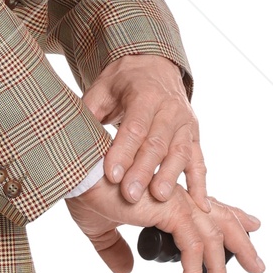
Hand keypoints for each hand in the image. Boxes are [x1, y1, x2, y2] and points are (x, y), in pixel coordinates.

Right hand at [66, 175, 263, 272]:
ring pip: (212, 237)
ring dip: (221, 266)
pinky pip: (192, 245)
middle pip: (220, 221)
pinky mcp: (168, 211)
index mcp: (166, 196)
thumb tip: (126, 271)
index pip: (206, 210)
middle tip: (256, 265)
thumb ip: (115, 249)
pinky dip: (196, 269)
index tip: (250, 227)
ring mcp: (175, 202)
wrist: (76, 171)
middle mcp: (176, 196)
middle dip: (241, 244)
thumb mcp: (100, 227)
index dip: (230, 219)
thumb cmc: (85, 188)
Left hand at [81, 54, 205, 204]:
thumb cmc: (122, 83)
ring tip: (160, 199)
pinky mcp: (194, 136)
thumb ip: (89, 112)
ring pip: (179, 152)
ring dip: (170, 177)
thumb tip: (72, 136)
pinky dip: (200, 184)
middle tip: (130, 195)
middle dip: (143, 171)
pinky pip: (198, 161)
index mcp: (144, 95)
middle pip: (157, 143)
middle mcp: (169, 108)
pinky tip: (199, 206)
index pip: (134, 127)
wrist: (153, 66)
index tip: (111, 175)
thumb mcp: (101, 90)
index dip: (123, 151)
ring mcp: (185, 123)